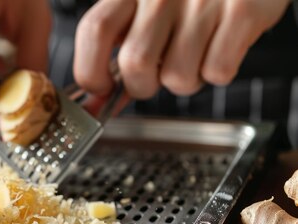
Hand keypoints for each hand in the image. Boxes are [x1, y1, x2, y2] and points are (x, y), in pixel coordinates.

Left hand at [74, 0, 291, 98]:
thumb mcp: (145, 10)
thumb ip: (119, 50)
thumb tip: (97, 103)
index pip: (95, 30)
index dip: (91, 69)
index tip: (101, 87)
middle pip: (135, 63)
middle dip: (143, 86)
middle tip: (156, 74)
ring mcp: (201, 0)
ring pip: (177, 77)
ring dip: (185, 80)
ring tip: (194, 53)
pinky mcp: (241, 10)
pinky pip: (217, 71)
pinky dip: (218, 71)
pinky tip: (220, 45)